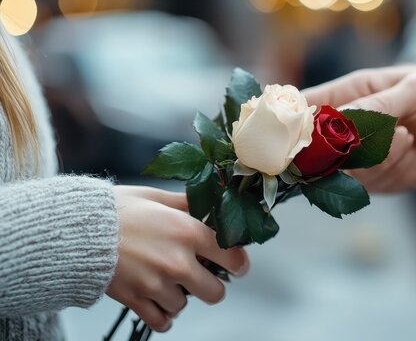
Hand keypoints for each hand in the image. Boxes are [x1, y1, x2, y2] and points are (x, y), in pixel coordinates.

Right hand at [107, 186, 248, 331]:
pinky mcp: (137, 300)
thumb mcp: (156, 197)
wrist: (74, 230)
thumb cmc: (114, 210)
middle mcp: (177, 261)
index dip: (238, 262)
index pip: (232, 256)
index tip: (237, 264)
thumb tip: (211, 200)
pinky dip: (163, 314)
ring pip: (185, 305)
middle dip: (210, 285)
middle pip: (215, 292)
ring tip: (166, 278)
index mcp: (187, 232)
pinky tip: (158, 300)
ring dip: (180, 295)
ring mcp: (157, 284)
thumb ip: (188, 203)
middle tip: (201, 275)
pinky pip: (163, 322)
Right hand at [304, 65, 415, 191]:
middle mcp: (349, 127)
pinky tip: (413, 149)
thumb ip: (376, 107)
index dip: (294, 126)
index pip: (305, 110)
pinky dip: (394, 168)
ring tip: (408, 136)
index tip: (301, 139)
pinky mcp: (383, 177)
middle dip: (343, 151)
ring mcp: (364, 157)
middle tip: (377, 137)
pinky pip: (373, 184)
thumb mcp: (413, 91)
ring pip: (346, 172)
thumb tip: (339, 122)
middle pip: (318, 150)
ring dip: (379, 158)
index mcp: (349, 94)